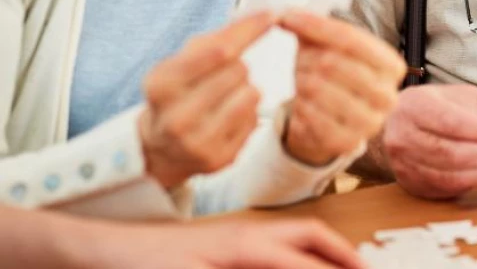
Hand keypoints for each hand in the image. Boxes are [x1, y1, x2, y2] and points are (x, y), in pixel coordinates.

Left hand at [80, 218, 365, 268]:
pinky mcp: (227, 246)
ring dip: (323, 251)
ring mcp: (238, 237)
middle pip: (308, 236)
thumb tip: (290, 267)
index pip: (304, 259)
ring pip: (294, 238)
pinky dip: (296, 256)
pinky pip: (274, 247)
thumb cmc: (148, 267)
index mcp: (248, 244)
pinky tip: (297, 267)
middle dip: (341, 252)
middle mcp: (249, 234)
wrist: (108, 253)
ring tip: (346, 267)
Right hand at [138, 14, 272, 189]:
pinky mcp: (218, 160)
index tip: (271, 15)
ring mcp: (196, 143)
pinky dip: (248, 112)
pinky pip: (254, 120)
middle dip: (238, 66)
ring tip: (225, 96)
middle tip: (222, 75)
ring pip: (251, 95)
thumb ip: (221, 37)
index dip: (249, 30)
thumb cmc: (180, 90)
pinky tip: (227, 117)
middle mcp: (175, 118)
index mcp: (161, 84)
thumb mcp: (185, 59)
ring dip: (246, 88)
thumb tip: (263, 15)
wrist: (161, 146)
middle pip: (238, 71)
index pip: (219, 51)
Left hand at [279, 13, 405, 165]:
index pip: (350, 38)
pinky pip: (311, 116)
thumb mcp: (329, 45)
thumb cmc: (333, 75)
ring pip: (318, 89)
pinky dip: (300, 106)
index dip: (317, 26)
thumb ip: (313, 26)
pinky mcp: (348, 143)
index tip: (290, 18)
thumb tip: (287, 14)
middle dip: (307, 57)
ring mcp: (370, 123)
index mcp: (391, 65)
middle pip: (333, 63)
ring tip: (303, 80)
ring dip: (301, 81)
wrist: (331, 118)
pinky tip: (303, 102)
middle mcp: (388, 95)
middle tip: (300, 60)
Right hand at [382, 85, 476, 198]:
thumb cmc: (429, 107)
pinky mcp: (414, 185)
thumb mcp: (454, 95)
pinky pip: (452, 188)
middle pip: (455, 153)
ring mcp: (406, 165)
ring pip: (455, 176)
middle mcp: (404, 137)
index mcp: (413, 106)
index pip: (454, 122)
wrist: (392, 125)